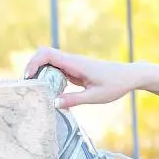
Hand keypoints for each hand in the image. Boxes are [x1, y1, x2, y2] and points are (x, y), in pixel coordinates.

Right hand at [23, 48, 138, 108]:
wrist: (129, 76)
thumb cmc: (115, 85)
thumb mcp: (95, 97)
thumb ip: (74, 100)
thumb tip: (54, 103)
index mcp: (76, 64)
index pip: (47, 54)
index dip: (34, 63)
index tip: (29, 77)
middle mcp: (72, 61)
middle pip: (45, 55)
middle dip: (33, 66)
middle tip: (29, 84)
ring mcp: (73, 64)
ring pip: (50, 61)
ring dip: (41, 71)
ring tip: (37, 88)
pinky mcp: (76, 70)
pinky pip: (58, 68)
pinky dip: (50, 76)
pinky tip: (50, 89)